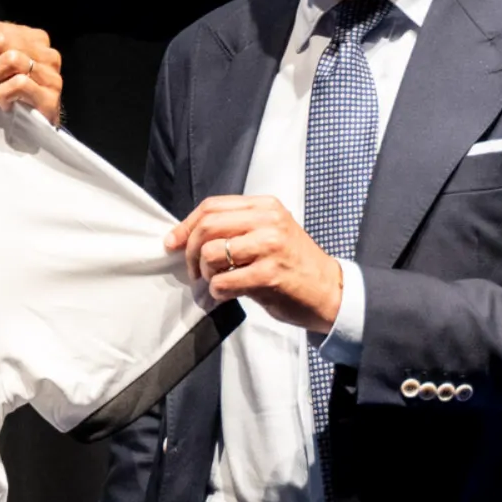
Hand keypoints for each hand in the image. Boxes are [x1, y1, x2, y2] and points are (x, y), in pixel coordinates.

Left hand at [168, 194, 343, 334]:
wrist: (329, 291)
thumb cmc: (293, 265)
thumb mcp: (268, 234)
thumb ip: (235, 229)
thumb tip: (187, 236)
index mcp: (265, 206)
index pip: (212, 207)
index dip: (185, 225)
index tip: (172, 242)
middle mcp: (268, 221)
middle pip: (207, 227)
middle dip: (190, 251)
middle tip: (193, 270)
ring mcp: (270, 246)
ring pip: (211, 253)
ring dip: (205, 274)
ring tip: (216, 282)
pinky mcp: (270, 274)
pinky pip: (224, 281)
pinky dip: (217, 291)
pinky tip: (227, 294)